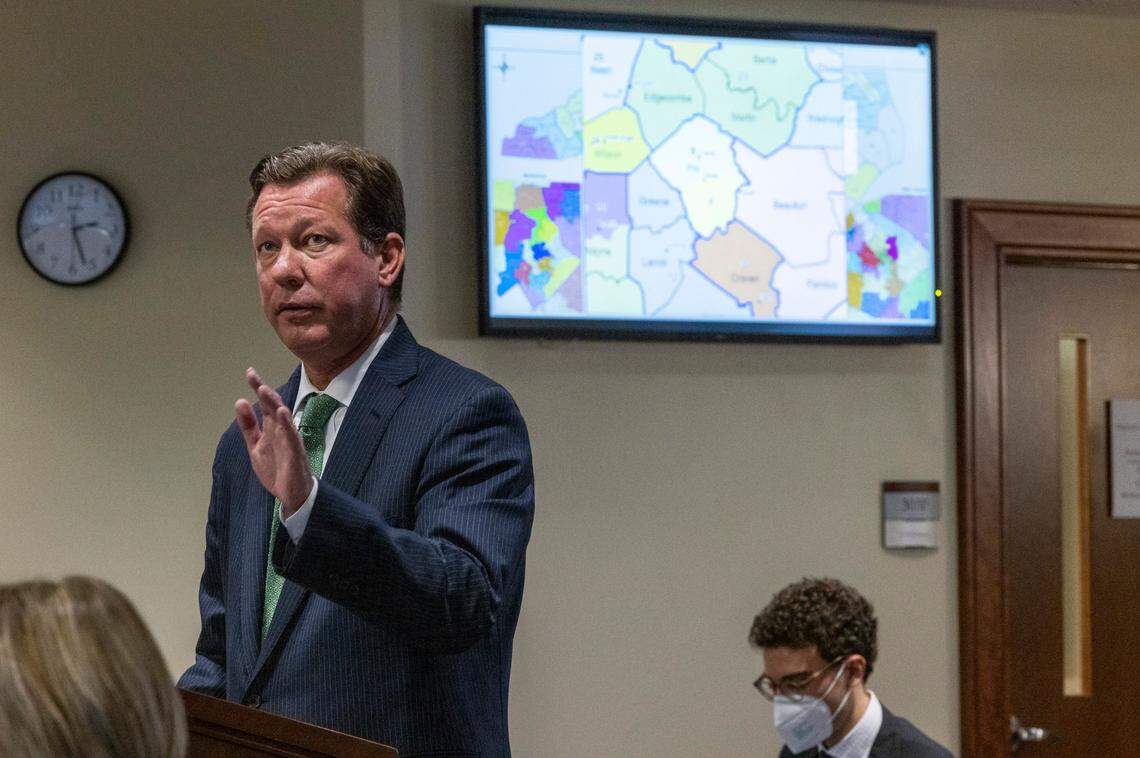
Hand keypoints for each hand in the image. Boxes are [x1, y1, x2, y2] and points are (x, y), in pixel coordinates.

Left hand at [235, 367, 312, 516]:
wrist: (292, 494)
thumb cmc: (277, 469)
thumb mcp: (255, 446)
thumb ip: (248, 426)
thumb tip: (240, 401)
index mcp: (271, 428)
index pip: (264, 404)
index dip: (258, 387)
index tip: (250, 372)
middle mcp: (281, 430)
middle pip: (273, 406)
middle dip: (264, 391)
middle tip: (253, 377)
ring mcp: (289, 440)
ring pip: (282, 418)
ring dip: (273, 403)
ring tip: (264, 390)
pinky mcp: (295, 452)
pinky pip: (292, 436)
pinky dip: (287, 424)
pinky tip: (282, 412)